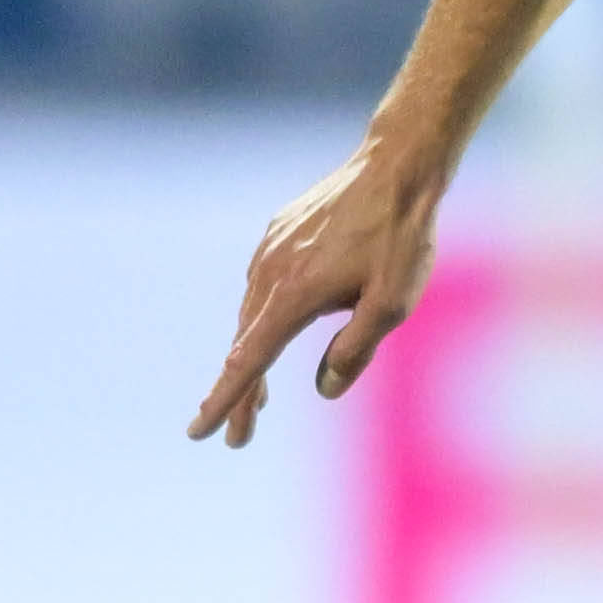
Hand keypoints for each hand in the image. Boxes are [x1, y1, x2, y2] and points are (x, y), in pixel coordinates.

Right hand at [190, 145, 441, 446]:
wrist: (396, 166)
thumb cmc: (402, 237)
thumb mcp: (393, 304)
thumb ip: (356, 351)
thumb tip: (324, 388)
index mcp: (293, 296)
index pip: (248, 362)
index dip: (224, 401)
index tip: (199, 432)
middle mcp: (271, 273)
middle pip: (246, 346)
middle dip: (240, 394)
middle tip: (238, 436)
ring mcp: (271, 250)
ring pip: (252, 315)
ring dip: (252, 357)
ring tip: (259, 398)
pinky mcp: (279, 233)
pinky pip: (262, 285)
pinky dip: (261, 318)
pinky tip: (275, 330)